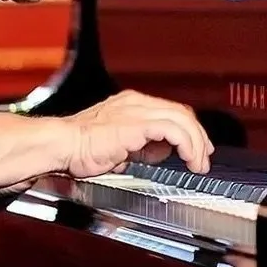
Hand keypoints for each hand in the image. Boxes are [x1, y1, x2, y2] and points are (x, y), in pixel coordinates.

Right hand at [63, 90, 213, 177]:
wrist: (62, 145)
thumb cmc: (79, 148)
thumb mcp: (119, 147)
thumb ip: (141, 147)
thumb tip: (160, 152)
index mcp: (130, 104)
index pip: (170, 111)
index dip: (188, 130)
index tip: (196, 149)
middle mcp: (136, 102)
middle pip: (181, 113)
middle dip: (198, 136)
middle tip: (204, 157)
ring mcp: (137, 110)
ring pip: (182, 119)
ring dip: (196, 143)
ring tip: (199, 163)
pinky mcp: (137, 123)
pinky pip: (173, 130)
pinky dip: (187, 144)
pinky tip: (189, 159)